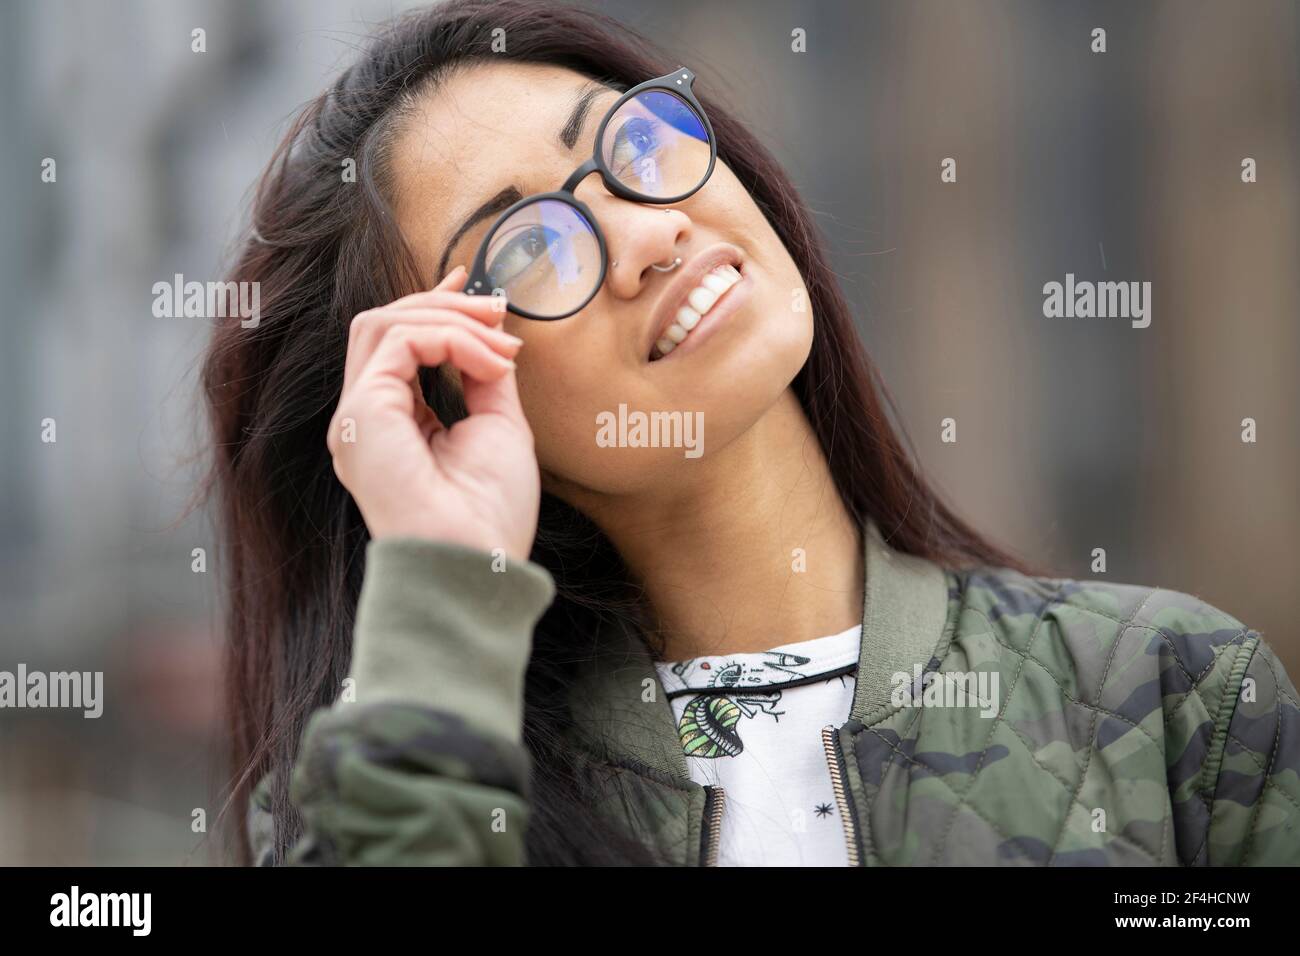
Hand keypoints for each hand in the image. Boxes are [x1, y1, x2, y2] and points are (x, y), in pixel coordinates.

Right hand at [327, 267, 539, 561]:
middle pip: (383, 325)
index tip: (484, 295)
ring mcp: (357, 417)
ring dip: (450, 319)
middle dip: (446, 307)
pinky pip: (399, 342)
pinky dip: (451, 339)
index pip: (396, 346)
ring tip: (502, 344)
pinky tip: (489, 363)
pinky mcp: (362, 414)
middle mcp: (364, 419)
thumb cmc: (490, 514)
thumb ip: (485, 377)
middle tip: (502, 315)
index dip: (435, 308)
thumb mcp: (497, 427)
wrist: (479, 564)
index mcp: (390, 425)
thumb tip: (492, 333)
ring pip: (383, 324)